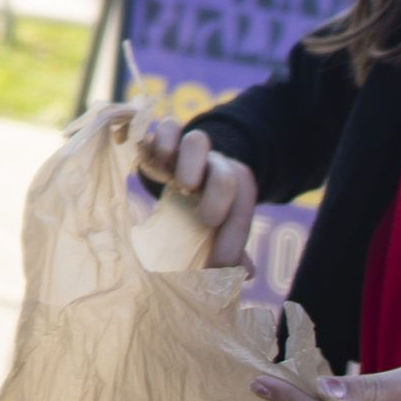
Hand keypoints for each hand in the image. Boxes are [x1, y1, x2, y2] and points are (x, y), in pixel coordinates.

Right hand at [132, 116, 258, 269]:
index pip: (244, 203)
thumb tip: (246, 272)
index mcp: (233, 186)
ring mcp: (187, 149)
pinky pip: (167, 127)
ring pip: (198, 140)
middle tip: (205, 220)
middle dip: (220, 198)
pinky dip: (162, 143)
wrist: (174, 166)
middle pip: (228, 172)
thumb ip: (230, 250)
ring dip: (192, 165)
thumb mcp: (213, 228)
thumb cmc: (195, 206)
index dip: (235, 233)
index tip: (218, 262)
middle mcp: (214, 164)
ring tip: (182, 187)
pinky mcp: (161, 138)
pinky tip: (153, 166)